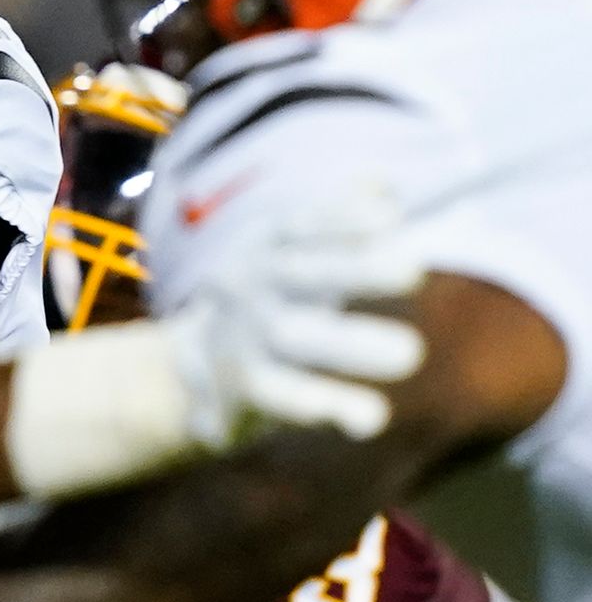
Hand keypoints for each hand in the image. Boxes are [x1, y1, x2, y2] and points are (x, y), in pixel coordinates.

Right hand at [169, 187, 426, 445]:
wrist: (186, 366)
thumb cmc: (266, 297)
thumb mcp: (287, 252)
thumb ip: (335, 219)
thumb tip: (382, 183)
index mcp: (265, 248)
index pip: (302, 225)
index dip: (342, 217)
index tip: (392, 213)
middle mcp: (251, 286)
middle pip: (300, 273)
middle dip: (354, 269)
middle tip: (415, 270)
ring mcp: (244, 337)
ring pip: (294, 337)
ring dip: (349, 343)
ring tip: (410, 353)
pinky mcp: (245, 390)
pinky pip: (284, 397)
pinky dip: (324, 404)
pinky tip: (369, 419)